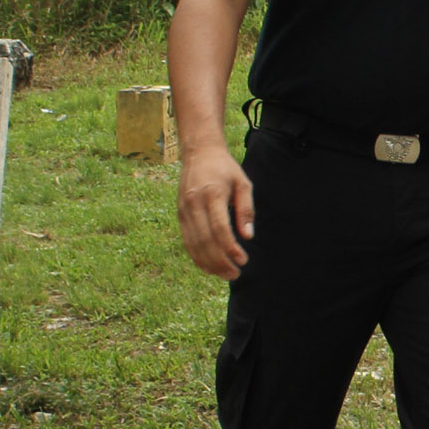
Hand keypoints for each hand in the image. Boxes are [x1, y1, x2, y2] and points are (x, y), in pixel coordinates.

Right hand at [177, 143, 255, 278]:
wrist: (199, 153)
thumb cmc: (225, 169)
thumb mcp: (243, 183)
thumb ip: (246, 209)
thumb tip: (248, 236)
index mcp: (212, 195)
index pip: (220, 229)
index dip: (230, 248)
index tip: (243, 260)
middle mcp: (194, 203)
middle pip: (205, 240)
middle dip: (220, 262)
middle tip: (235, 274)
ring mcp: (184, 210)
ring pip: (193, 244)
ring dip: (208, 263)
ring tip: (224, 275)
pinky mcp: (179, 214)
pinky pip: (186, 240)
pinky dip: (196, 256)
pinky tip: (208, 267)